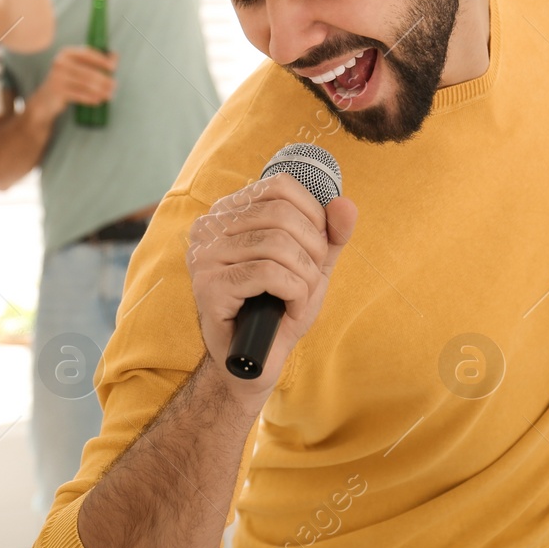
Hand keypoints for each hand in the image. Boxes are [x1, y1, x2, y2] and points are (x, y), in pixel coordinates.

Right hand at [29, 45, 117, 117]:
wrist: (45, 100)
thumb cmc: (67, 82)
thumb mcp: (78, 68)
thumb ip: (96, 61)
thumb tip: (115, 56)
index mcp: (66, 53)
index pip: (87, 53)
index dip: (102, 60)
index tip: (114, 67)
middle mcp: (60, 62)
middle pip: (88, 71)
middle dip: (104, 80)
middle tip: (114, 86)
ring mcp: (58, 77)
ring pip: (86, 84)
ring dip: (101, 90)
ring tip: (109, 95)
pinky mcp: (58, 91)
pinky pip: (80, 95)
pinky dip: (91, 98)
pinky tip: (98, 101)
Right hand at [186, 173, 358, 411]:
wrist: (253, 361)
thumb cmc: (279, 309)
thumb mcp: (312, 265)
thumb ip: (331, 234)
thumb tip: (345, 204)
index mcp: (228, 212)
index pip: (279, 186)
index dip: (313, 216)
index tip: (316, 249)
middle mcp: (208, 227)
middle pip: (281, 215)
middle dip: (312, 250)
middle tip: (311, 280)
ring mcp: (203, 257)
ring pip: (277, 245)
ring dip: (305, 277)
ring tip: (300, 298)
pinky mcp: (208, 287)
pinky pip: (268, 274)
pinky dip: (294, 293)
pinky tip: (290, 310)